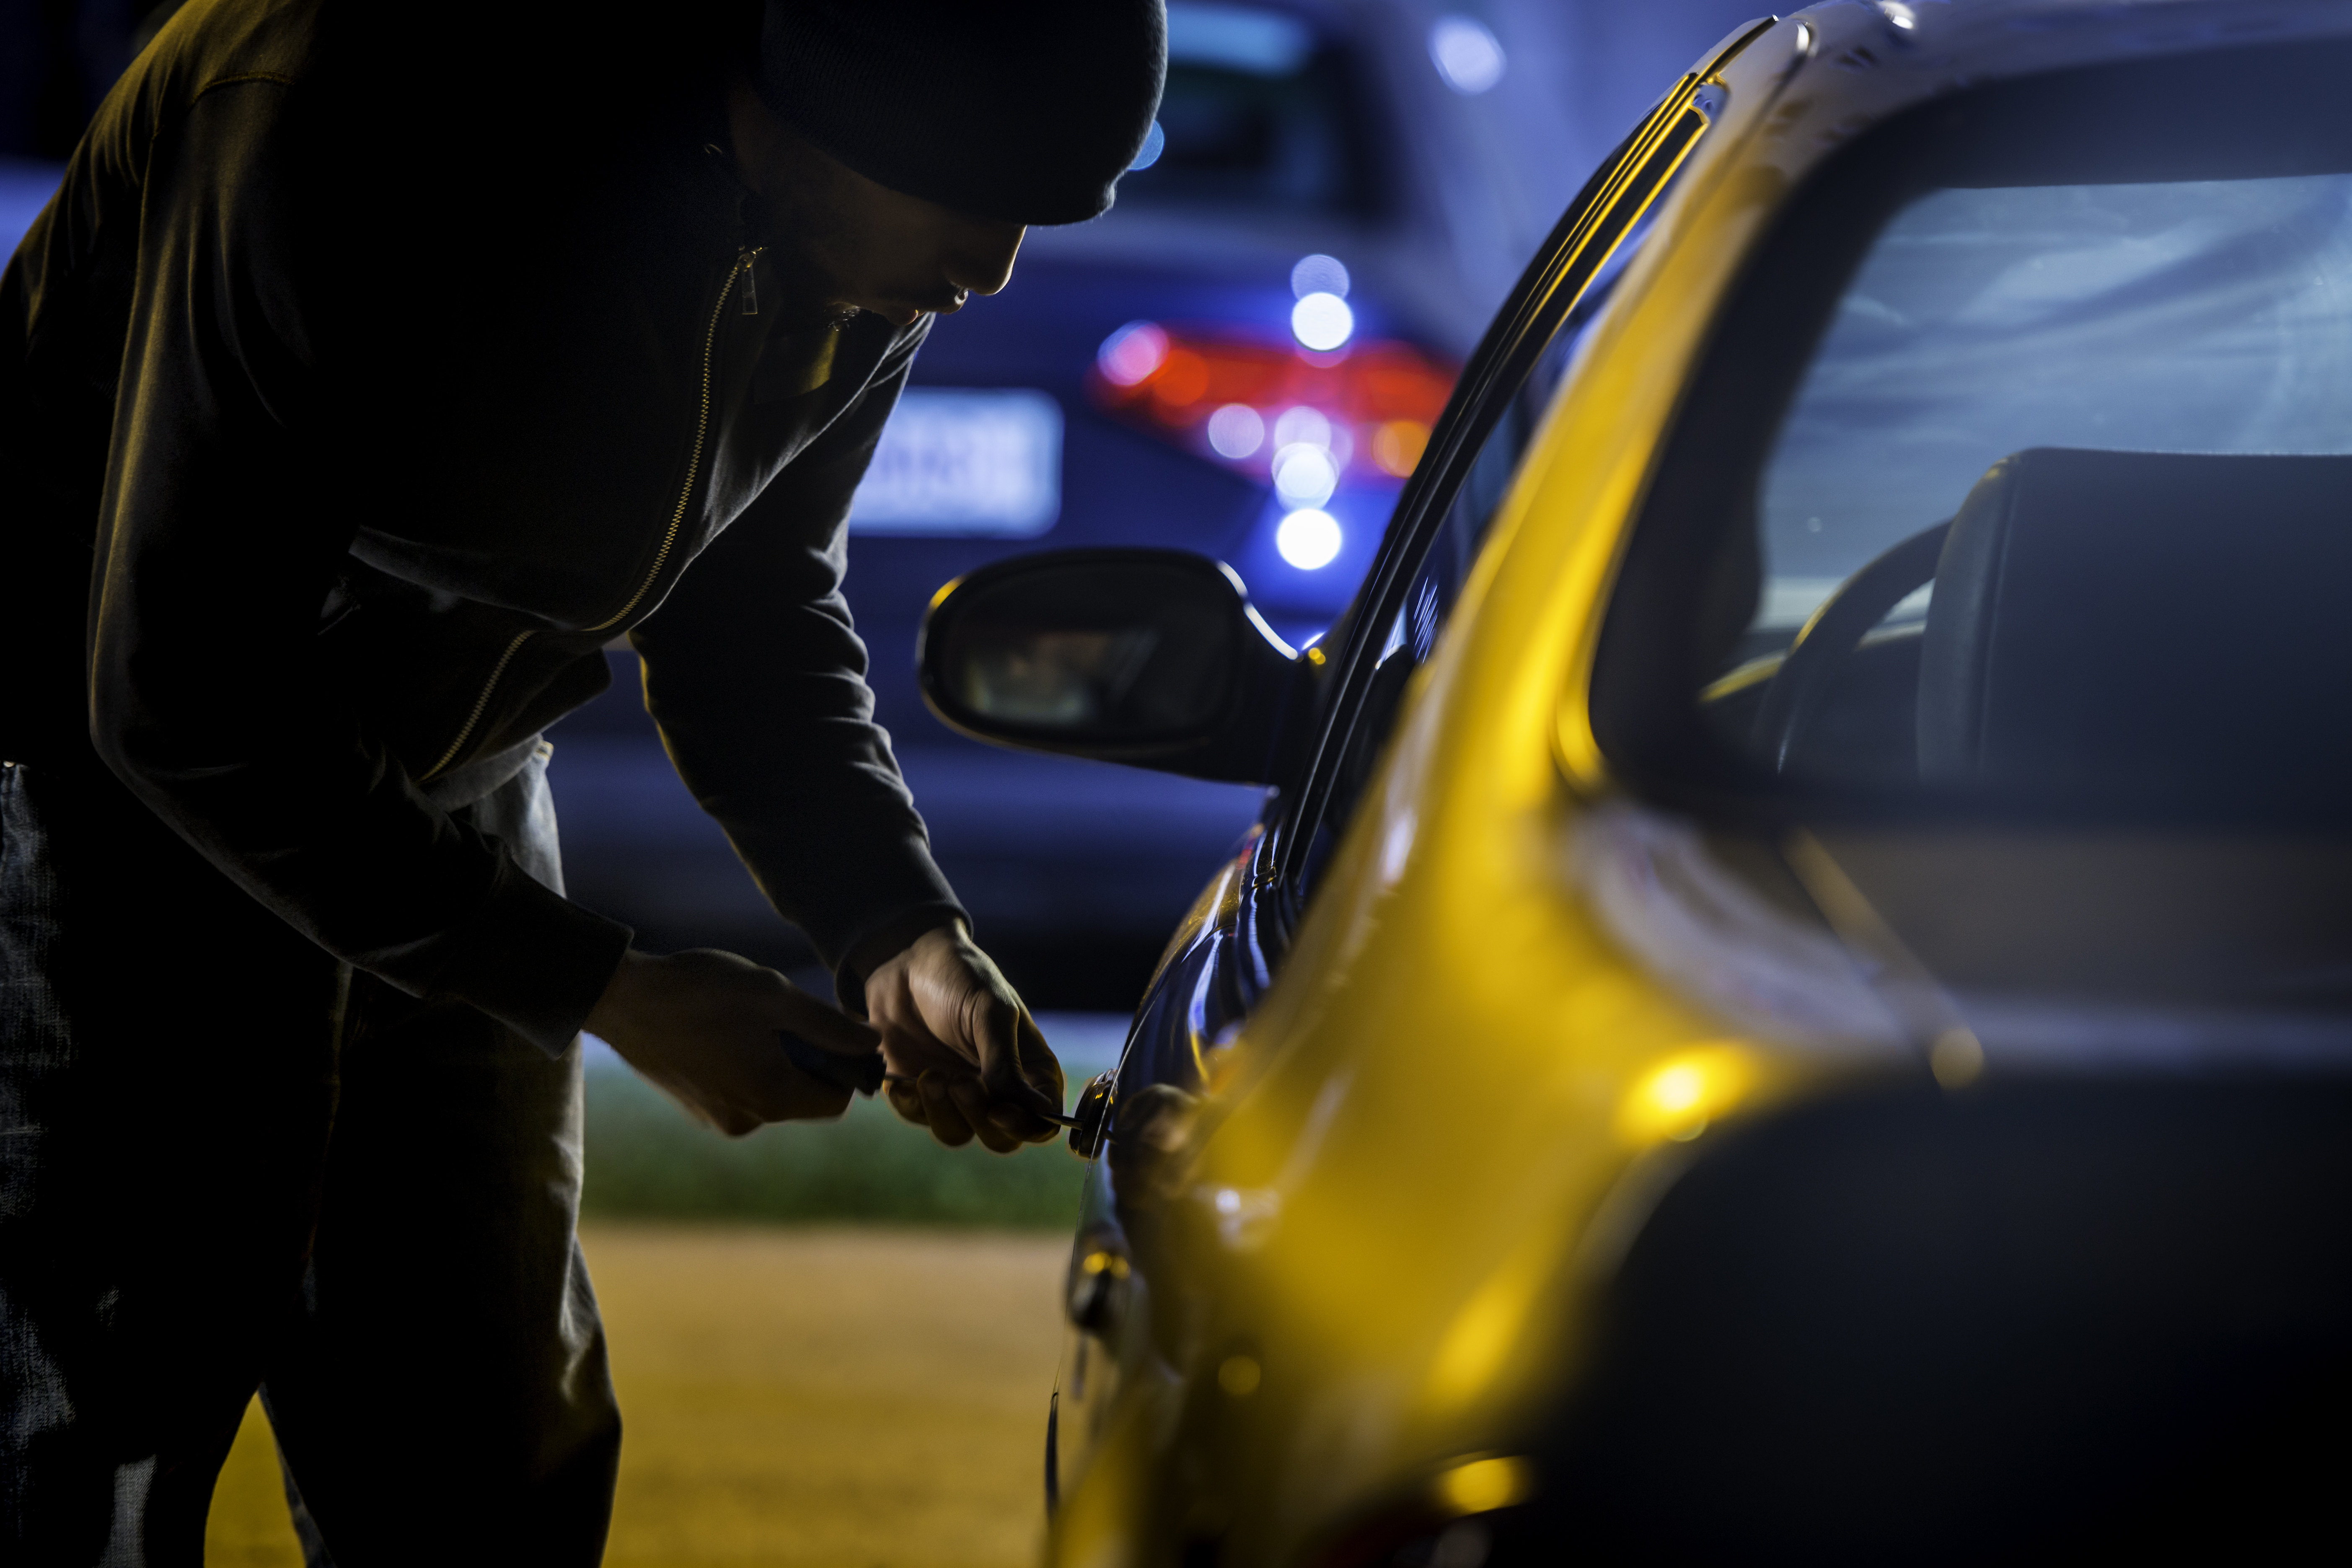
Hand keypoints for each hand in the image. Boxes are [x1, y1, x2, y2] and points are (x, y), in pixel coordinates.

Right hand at [586, 948, 880, 1136]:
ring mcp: (718, 1119)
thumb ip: (829, 1025)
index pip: (837, 1101)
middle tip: (781, 1015)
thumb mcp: (775, 996)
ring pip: (772, 1092)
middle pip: (804, 1098)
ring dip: (775, 1059)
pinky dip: (746, 1065)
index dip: (845, 1067)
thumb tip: (873, 1043)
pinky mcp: (697, 1110)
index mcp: (772, 1098)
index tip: (830, 1030)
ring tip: (744, 1020)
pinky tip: (721, 1031)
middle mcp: (747, 1121)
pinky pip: (742, 1091)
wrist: (623, 999)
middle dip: (806, 1059)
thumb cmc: (702, 991)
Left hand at [865, 923, 1064, 1151]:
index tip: (1001, 1111)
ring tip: (930, 1075)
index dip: (1026, 1126)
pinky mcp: (919, 1092)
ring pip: (958, 1134)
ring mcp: (957, 1092)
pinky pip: (918, 1118)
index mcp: (1029, 1067)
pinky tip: (904, 1079)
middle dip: (980, 1119)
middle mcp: (997, 1087)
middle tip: (961, 1085)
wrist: (904, 961)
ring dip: (944, 1111)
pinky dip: (912, 1105)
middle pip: (1001, 1138)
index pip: (1042, 1118)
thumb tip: (1037, 1109)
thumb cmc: (961, 977)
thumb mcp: (991, 1012)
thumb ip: (1007, 1063)